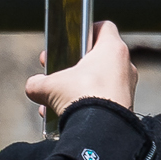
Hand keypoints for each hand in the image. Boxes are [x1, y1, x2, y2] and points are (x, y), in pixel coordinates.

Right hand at [24, 20, 138, 120]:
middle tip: (57, 71)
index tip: (72, 40)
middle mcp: (125, 67)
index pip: (104, 27)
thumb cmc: (82, 98)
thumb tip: (32, 87)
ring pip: (99, 83)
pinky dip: (86, 106)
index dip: (87, 30)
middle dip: (75, 66)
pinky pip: (103, 102)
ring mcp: (127, 89)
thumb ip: (38, 83)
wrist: (102, 132)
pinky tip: (64, 117)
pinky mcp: (126, 109)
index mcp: (112, 49)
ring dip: (77, 89)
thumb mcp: (50, 86)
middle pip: (99, 58)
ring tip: (56, 100)